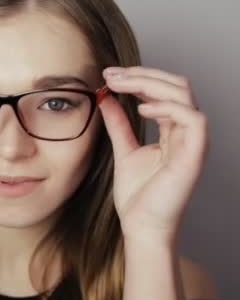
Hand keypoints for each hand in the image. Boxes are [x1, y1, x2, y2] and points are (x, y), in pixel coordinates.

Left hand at [98, 66, 207, 242]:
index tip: (108, 74)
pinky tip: (141, 109)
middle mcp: (186, 131)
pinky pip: (192, 118)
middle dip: (141, 73)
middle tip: (110, 74)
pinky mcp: (194, 154)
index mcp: (173, 129)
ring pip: (183, 94)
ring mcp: (193, 142)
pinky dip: (167, 108)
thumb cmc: (137, 195)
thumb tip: (105, 97)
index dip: (138, 76)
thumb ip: (118, 124)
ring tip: (118, 84)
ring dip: (149, 83)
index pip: (164, 90)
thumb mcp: (123, 150)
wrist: (141, 226)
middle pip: (175, 84)